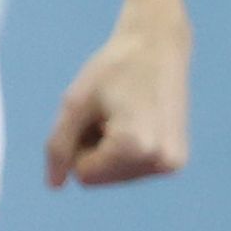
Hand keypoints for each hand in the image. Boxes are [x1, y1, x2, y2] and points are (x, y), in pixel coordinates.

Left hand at [46, 0, 190, 188]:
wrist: (158, 44)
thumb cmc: (112, 69)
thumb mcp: (74, 103)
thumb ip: (58, 146)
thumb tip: (54, 186)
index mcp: (135, 147)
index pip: (83, 174)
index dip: (79, 142)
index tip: (98, 111)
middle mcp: (159, 161)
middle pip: (99, 179)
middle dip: (94, 148)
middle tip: (113, 110)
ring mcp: (171, 164)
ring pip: (114, 177)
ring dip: (108, 149)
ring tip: (125, 114)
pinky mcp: (176, 162)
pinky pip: (131, 171)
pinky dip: (125, 151)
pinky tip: (138, 121)